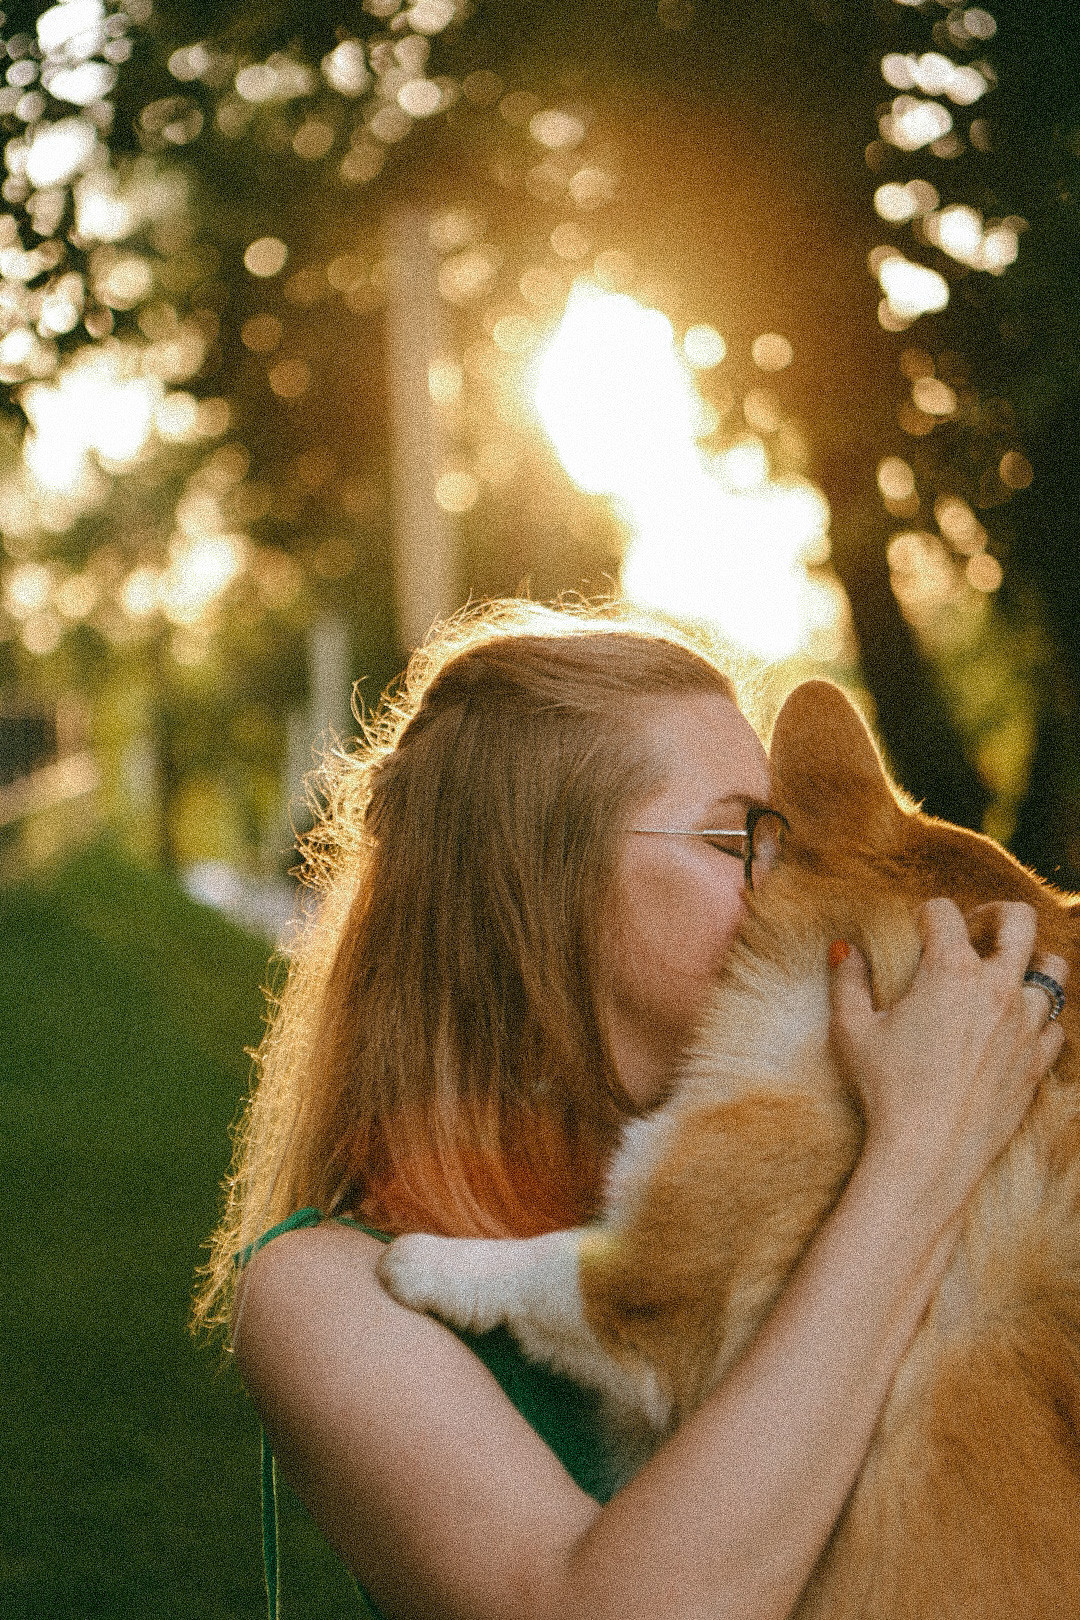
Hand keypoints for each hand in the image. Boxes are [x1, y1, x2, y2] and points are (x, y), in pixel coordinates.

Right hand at [829, 899, 1066, 1216]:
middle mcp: (997, 989)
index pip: (945, 912)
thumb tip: (845, 950)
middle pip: (1021, 921)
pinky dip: (1038, 1018)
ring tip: (1004, 976)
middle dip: (998, 914)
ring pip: (1053, 970)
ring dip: (1028, 965)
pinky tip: (1012, 1027)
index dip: (927, 914)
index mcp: (950, 971)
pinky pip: (1055, 1024)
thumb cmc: (886, 1090)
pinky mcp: (1038, 1061)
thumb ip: (848, 982)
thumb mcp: (853, 1031)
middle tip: (977, 929)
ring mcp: (1026, 1025)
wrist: (928, 1152)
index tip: (919, 929)